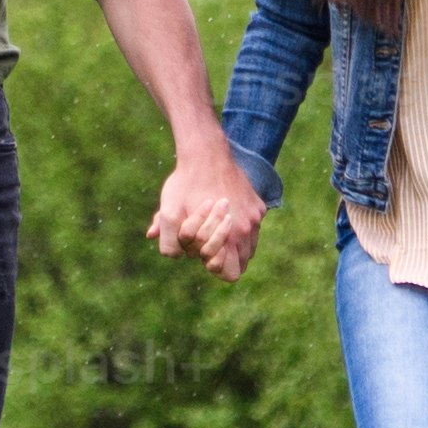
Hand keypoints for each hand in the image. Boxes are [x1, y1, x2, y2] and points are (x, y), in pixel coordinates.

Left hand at [150, 146, 265, 279]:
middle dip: (225, 256)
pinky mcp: (258, 205)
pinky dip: (242, 226)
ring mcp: (256, 217)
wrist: (206, 153)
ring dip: (235, 243)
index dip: (216, 268)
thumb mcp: (169, 213)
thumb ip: (168, 241)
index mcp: (230, 237)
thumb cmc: (186, 185)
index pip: (233, 274)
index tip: (204, 253)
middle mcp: (248, 230)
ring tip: (217, 228)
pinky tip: (226, 212)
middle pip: (242, 262)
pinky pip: (254, 227)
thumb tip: (174, 255)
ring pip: (249, 246)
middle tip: (208, 240)